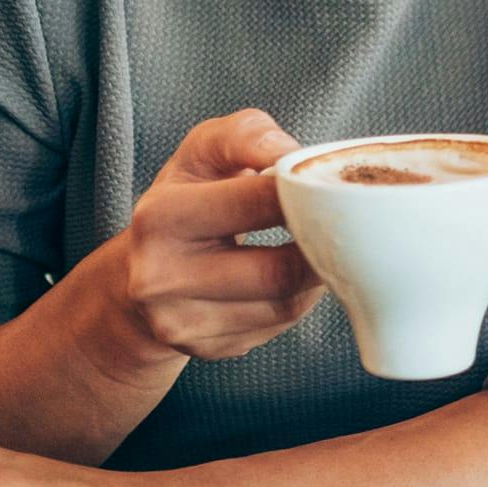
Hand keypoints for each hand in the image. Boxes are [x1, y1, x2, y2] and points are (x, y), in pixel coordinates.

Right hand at [111, 108, 324, 361]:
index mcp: (160, 217)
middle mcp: (161, 277)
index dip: (307, 192)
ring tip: (324, 247)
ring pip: (285, 306)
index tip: (330, 185)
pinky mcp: (206, 350)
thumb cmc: (185, 198)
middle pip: (279, 271)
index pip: (259, 203)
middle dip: (324, 246)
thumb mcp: (203, 151)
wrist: (140, 273)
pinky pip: (277, 327)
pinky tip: (294, 276)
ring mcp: (182, 323)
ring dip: (317, 277)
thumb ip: (248, 136)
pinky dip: (298, 300)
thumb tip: (295, 155)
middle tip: (347, 225)